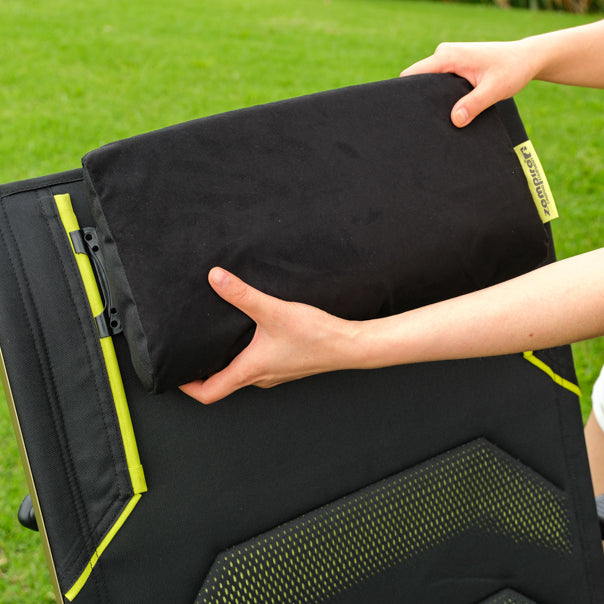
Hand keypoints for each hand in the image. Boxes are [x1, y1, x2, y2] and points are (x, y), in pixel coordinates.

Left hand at [179, 268, 355, 403]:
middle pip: (221, 385)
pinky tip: (248, 336)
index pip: (208, 393)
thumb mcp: (274, 311)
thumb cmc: (316, 336)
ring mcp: (274, 374)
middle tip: (188, 355)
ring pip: (240, 375)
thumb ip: (243, 294)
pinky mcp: (285, 366)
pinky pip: (256, 367)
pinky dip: (243, 357)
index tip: (175, 373)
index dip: (187, 387)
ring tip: (214, 343)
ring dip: (224, 363)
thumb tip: (215, 278)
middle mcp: (260, 377)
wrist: (349, 346)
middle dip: (202, 372)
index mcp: (250, 371)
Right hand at [401, 40, 536, 126]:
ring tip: (436, 118)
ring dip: (431, 100)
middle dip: (419, 100)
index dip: (405, 93)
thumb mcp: (494, 89)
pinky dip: (441, 97)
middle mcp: (444, 55)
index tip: (406, 113)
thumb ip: (474, 104)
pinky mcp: (453, 67)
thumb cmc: (512, 69)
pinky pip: (438, 83)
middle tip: (424, 122)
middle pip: (417, 81)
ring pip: (428, 83)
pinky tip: (448, 110)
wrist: (526, 58)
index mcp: (448, 56)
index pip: (413, 75)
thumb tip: (454, 121)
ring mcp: (448, 60)